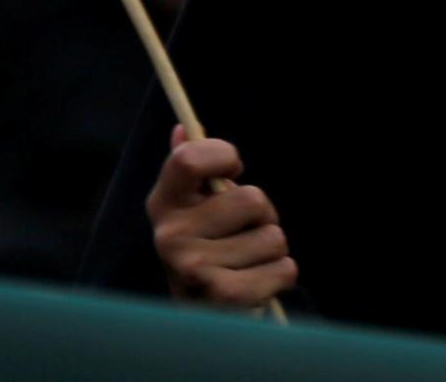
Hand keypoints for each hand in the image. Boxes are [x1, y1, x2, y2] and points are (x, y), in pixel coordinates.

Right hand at [148, 126, 295, 310]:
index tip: (234, 167)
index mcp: (161, 203)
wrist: (202, 316)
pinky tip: (260, 280)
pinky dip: (282, 273)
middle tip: (247, 229)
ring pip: (273, 236)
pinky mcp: (223, 295)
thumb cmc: (206, 247)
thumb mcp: (192, 208)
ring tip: (251, 259)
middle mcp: (169, 234)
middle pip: (250, 198)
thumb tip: (184, 128)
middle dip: (263, 213)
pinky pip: (283, 268)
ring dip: (273, 248)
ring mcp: (193, 266)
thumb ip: (190, 169)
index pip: (188, 158)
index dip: (223, 154)